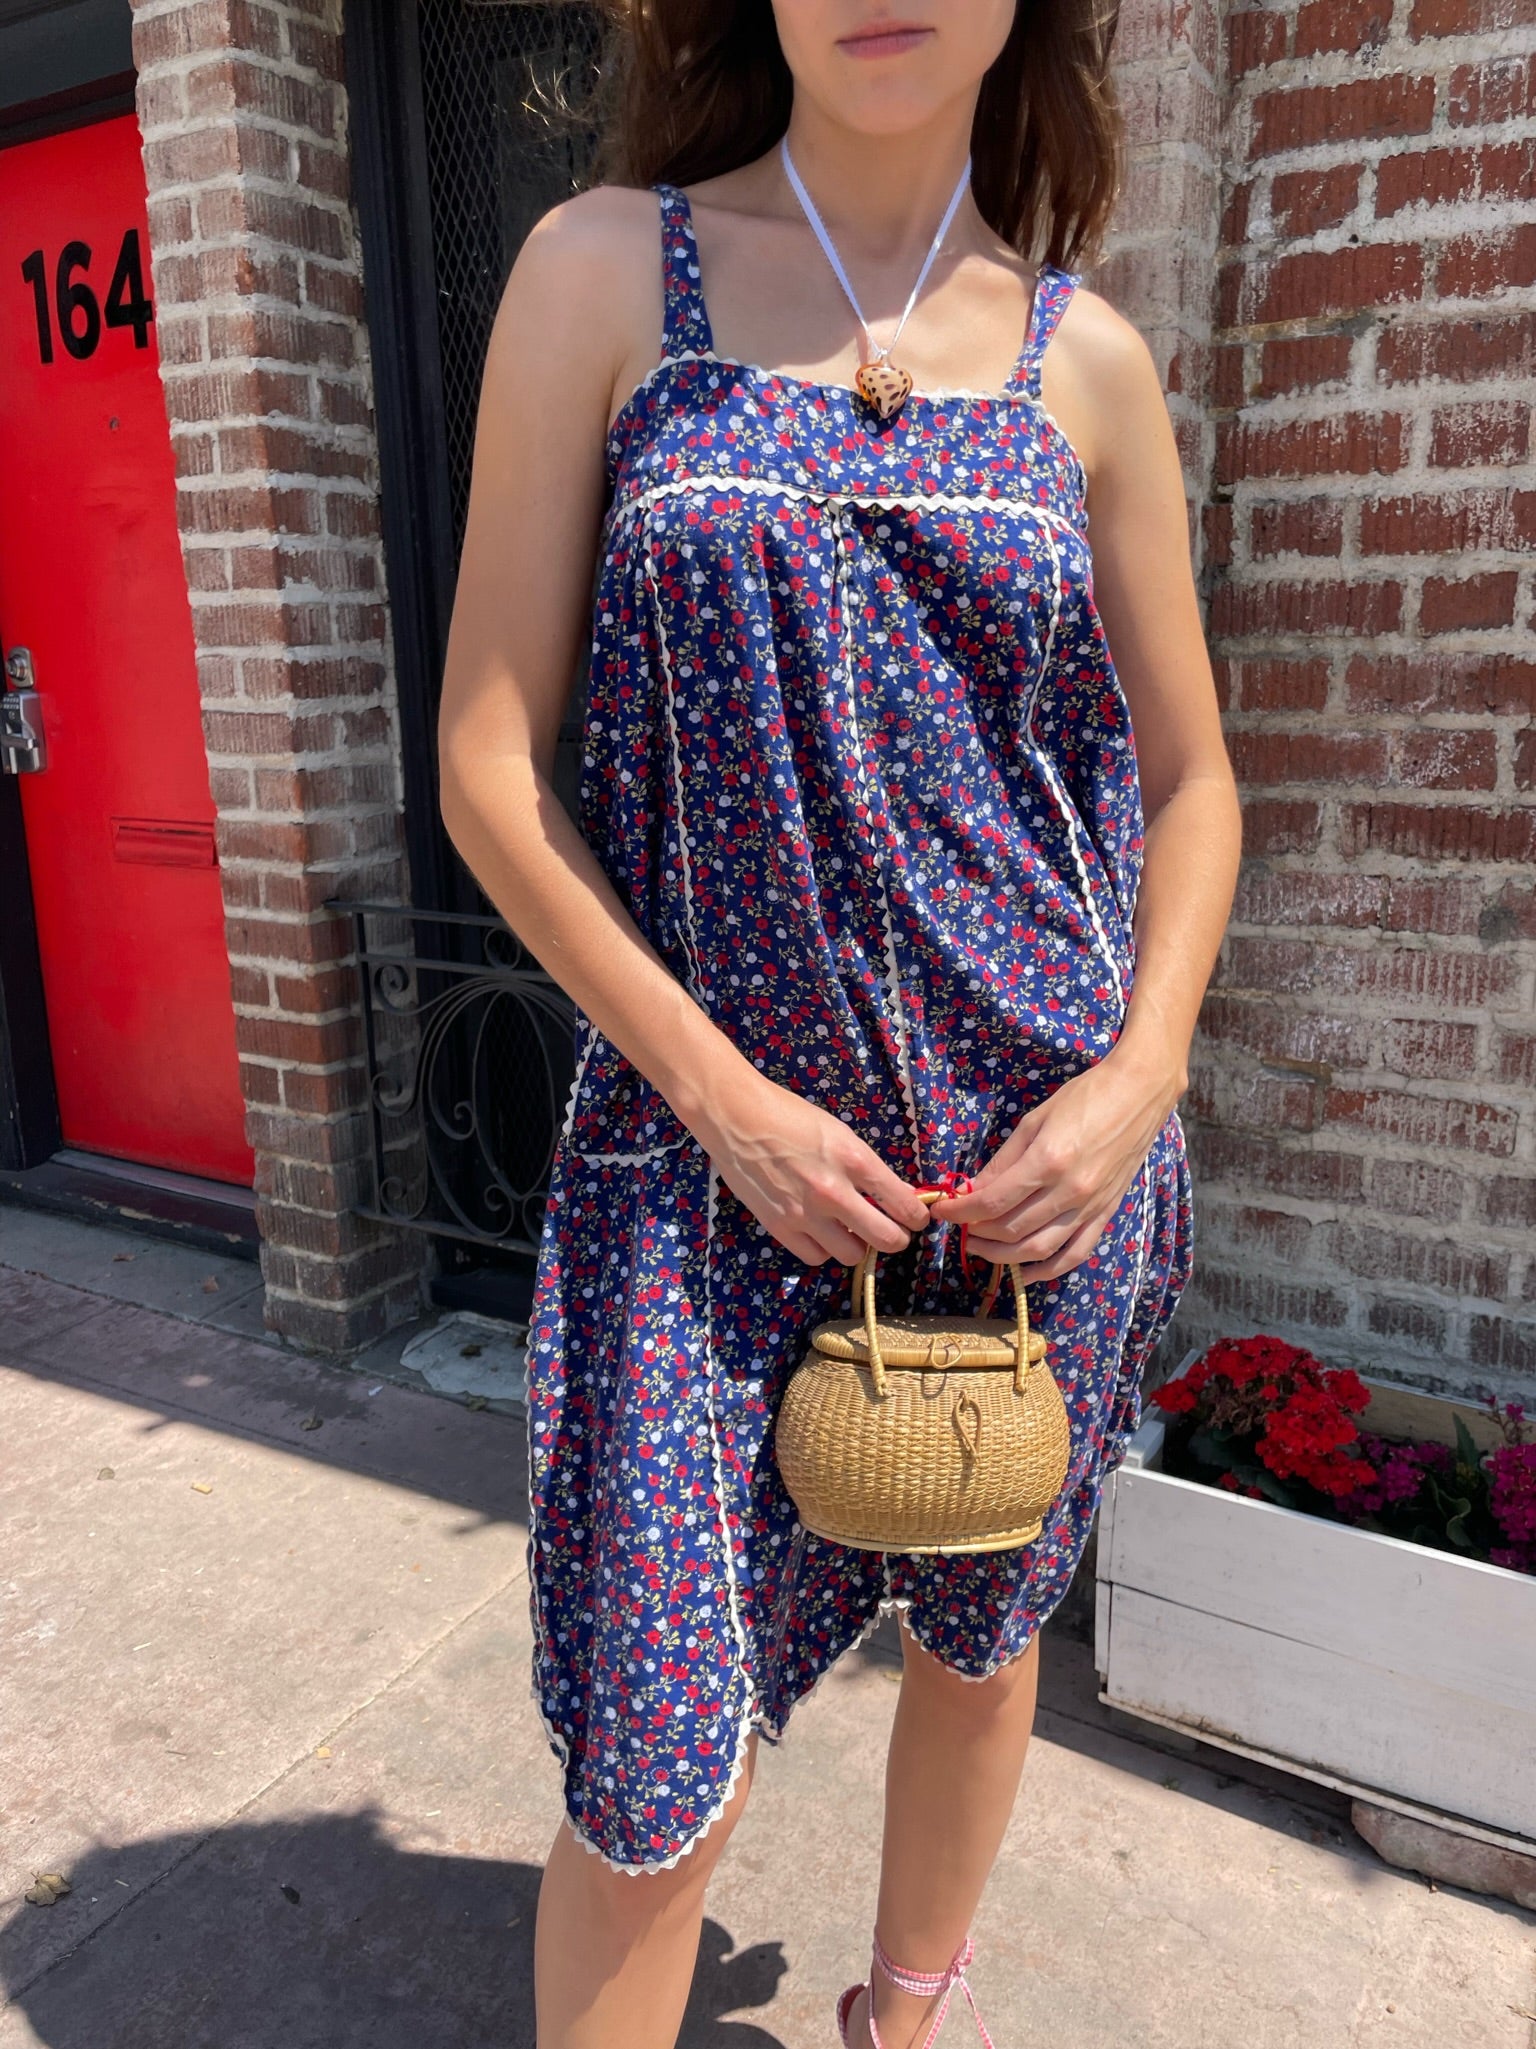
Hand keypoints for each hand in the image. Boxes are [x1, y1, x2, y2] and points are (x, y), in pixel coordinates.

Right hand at [691, 1076, 932, 1267]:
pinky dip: (823, 1249)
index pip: (902, 1203)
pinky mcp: (780, 1226)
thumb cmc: (790, 1116)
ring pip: (852, 1255)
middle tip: (893, 1232)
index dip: (917, 1217)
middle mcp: (833, 1191)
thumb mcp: (839, 1133)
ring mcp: (805, 1213)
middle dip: (897, 1239)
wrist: (737, 1117)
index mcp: (853, 1160)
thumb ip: (866, 1167)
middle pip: (886, 1239)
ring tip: (850, 1230)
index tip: (916, 1219)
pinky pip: (816, 1257)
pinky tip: (821, 1232)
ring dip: (857, 1245)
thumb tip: (894, 1194)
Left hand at [926, 1049, 1181, 1285]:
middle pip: (1012, 1228)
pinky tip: (1025, 1272)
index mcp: (1047, 1161)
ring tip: (981, 1248)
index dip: (961, 1212)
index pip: (993, 1202)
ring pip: (1039, 1248)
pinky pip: (1075, 1254)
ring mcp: (1090, 1207)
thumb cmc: (1084, 1097)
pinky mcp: (1106, 1214)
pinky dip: (1048, 1270)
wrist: (1138, 1094)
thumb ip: (1003, 1161)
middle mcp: (1069, 1191)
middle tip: (960, 1226)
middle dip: (978, 1232)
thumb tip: (973, 1190)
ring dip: (1003, 1256)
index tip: (942, 1210)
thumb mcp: (1034, 1121)